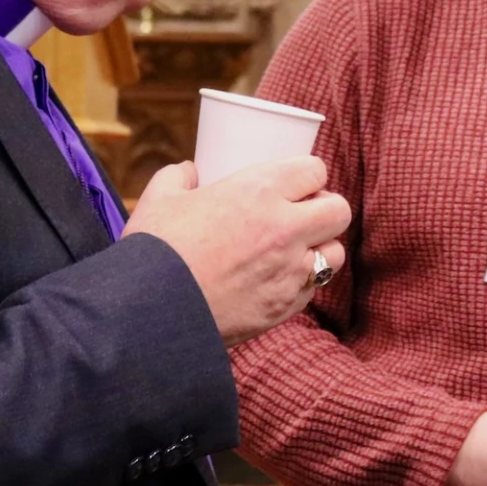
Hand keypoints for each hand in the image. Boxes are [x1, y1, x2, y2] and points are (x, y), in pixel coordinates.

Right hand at [123, 157, 350, 346]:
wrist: (147, 314)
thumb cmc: (154, 251)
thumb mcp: (160, 199)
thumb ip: (178, 177)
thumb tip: (189, 171)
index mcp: (259, 191)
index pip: (316, 171)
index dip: (307, 176)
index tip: (295, 185)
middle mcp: (285, 228)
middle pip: (339, 210)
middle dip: (325, 209)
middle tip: (302, 215)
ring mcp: (290, 271)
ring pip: (335, 253)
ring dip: (320, 248)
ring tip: (294, 251)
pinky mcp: (285, 307)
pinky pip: (312, 289)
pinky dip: (300, 284)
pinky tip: (275, 281)